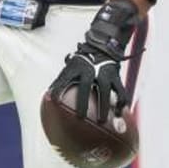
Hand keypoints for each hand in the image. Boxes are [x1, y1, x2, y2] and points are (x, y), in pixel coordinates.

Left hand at [48, 0, 140, 122]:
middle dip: (83, 102)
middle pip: (86, 87)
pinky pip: (120, 92)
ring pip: (105, 91)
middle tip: (80, 117)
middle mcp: (90, 70)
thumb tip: (47, 97)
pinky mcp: (115, 77)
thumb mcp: (71, 66)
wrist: (103, 46)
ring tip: (103, 122)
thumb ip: (62, 80)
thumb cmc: (82, 61)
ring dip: (104, 107)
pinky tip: (121, 115)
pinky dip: (120, 103)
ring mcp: (104, 73)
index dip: (58, 88)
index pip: (64, 78)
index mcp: (76, 67)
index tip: (52, 101)